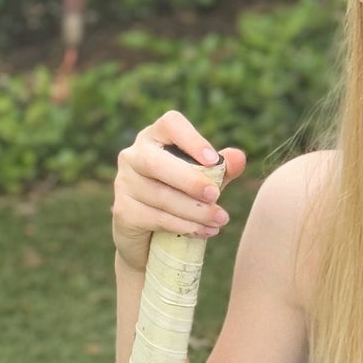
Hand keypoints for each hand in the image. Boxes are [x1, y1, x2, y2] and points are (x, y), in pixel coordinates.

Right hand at [113, 112, 246, 271]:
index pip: (170, 124)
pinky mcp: (123, 211)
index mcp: (156, 138)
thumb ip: (221, 170)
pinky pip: (155, 218)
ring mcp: (124, 183)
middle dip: (190, 180)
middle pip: (156, 162)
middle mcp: (134, 155)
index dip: (191, 139)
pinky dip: (183, 226)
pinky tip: (205, 231)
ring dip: (194, 210)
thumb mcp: (206, 182)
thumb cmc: (183, 198)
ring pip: (159, 195)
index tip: (213, 160)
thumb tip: (239, 157)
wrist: (153, 238)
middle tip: (215, 195)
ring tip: (220, 219)